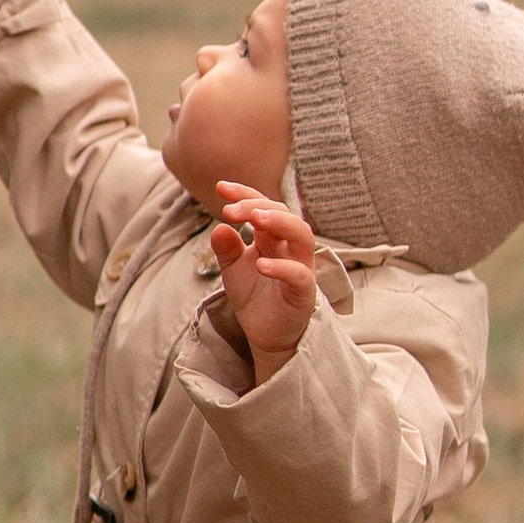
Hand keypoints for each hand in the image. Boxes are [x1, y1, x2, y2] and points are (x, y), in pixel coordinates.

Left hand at [210, 182, 317, 385]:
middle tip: (230, 209)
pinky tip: (260, 263)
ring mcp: (301, 267)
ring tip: (255, 219)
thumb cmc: (255, 296)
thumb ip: (227, 248)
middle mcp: (290, 247)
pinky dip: (281, 267)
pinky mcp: (304, 292)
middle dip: (257, 206)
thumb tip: (219, 227)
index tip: (220, 188)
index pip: (263, 206)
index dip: (244, 194)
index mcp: (273, 237)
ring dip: (280, 223)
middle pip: (284, 214)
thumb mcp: (233, 269)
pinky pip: (299, 274)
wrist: (266, 334)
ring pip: (302, 235)